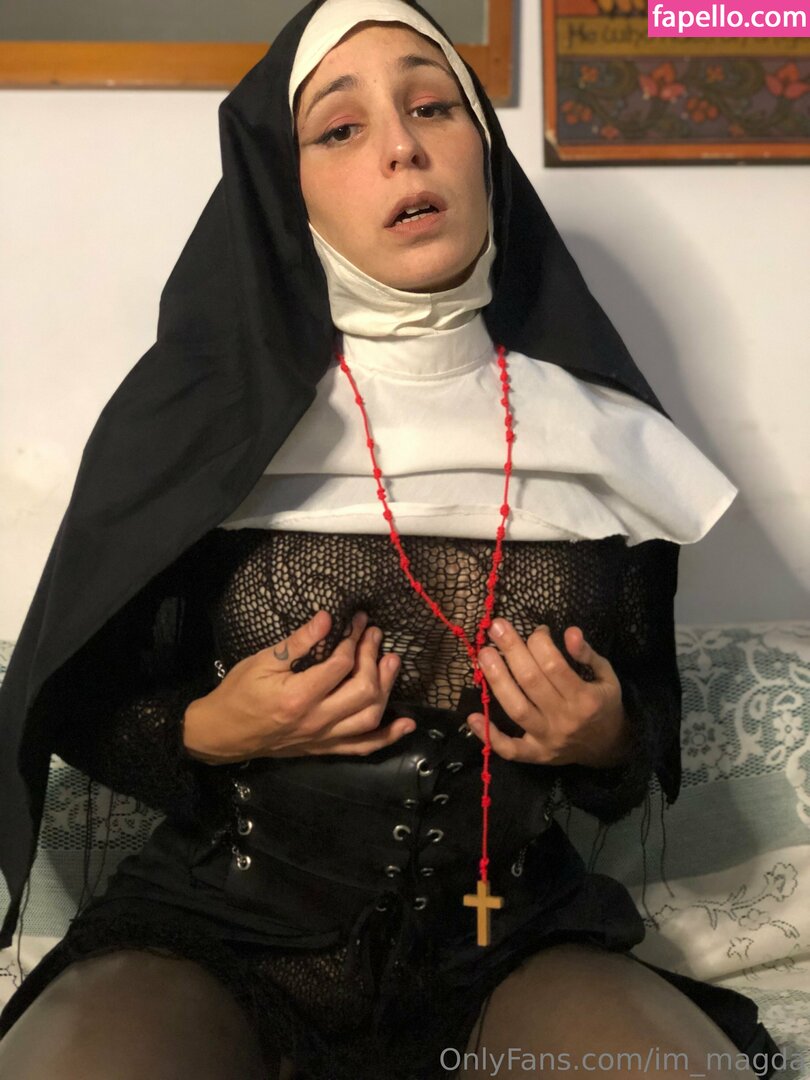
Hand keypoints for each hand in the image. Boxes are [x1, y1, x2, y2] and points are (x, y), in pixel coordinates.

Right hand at [183, 611, 414, 762]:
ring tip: (392, 662)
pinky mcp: (325, 748)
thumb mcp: (262, 662)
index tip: (358, 621)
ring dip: (387, 689)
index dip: (353, 639)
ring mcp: (323, 738)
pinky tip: (407, 723)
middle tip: (375, 636)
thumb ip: (298, 643)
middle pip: (363, 691)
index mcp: (298, 697)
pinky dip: (388, 736)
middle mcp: (316, 721)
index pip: (340, 665)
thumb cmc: (239, 693)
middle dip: (373, 659)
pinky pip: (362, 747)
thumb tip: (328, 618)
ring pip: (369, 718)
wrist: (222, 734)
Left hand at [466, 619, 630, 768]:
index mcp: (585, 698)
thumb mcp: (607, 676)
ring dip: (496, 680)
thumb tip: (570, 631)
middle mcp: (564, 719)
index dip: (540, 642)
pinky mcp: (535, 755)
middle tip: (496, 627)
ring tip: (483, 655)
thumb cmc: (603, 705)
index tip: (536, 630)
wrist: (607, 747)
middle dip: (511, 650)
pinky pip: (509, 749)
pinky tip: (472, 715)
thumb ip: (588, 654)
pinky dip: (489, 735)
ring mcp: (547, 739)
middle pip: (531, 681)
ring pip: (516, 709)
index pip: (554, 665)